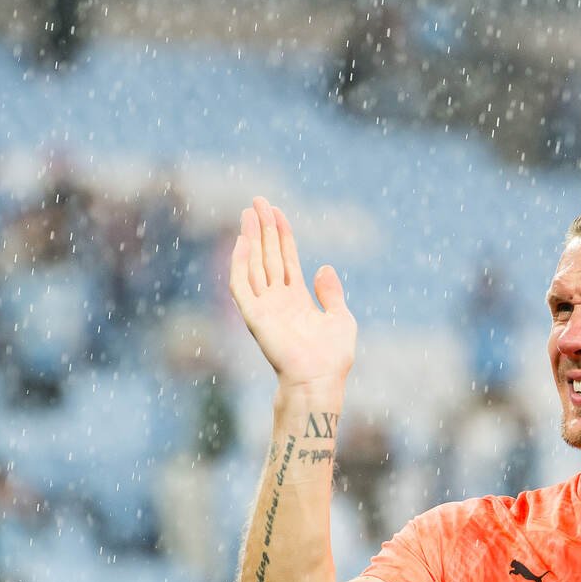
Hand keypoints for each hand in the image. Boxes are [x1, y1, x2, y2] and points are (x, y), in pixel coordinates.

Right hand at [228, 197, 356, 393]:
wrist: (319, 380)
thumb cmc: (332, 358)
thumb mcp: (341, 318)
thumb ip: (331, 293)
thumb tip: (324, 268)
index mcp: (297, 299)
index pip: (286, 259)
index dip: (282, 235)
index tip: (277, 211)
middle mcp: (278, 300)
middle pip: (267, 256)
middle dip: (263, 228)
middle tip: (257, 201)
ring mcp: (264, 307)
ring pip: (253, 265)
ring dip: (250, 238)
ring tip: (249, 212)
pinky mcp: (254, 316)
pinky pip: (241, 286)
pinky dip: (240, 264)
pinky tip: (242, 242)